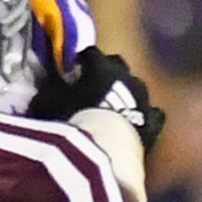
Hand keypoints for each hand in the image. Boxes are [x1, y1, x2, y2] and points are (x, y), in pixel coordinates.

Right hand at [33, 47, 163, 173]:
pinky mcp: (154, 121)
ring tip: (113, 105)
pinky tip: (135, 123)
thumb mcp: (47, 101)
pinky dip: (143, 115)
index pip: (91, 53)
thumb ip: (50, 89)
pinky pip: (151, 113)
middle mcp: (127, 76)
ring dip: (126, 92)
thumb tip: (51, 85)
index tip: (73, 68)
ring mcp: (144, 98)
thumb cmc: (72, 119)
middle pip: (117, 65)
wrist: (106, 147)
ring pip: (136, 87)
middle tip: (93, 84)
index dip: (82, 60)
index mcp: (101, 65)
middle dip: (106, 71)